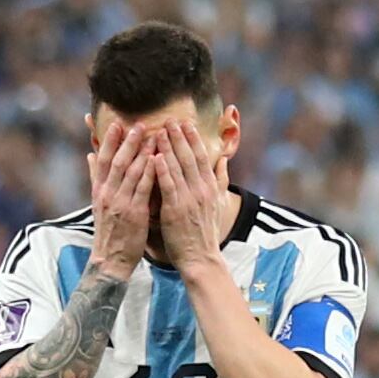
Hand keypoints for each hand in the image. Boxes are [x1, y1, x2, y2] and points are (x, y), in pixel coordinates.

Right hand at [85, 121, 157, 276]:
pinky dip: (150, 172)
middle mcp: (107, 194)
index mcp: (99, 191)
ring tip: (153, 135)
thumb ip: (95, 177)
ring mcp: (120, 203)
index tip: (117, 123)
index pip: (102, 160)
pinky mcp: (134, 213)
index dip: (109, 141)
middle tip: (139, 123)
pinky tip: (159, 159)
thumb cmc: (109, 231)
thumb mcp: (98, 203)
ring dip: (142, 152)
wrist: (110, 261)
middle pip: (116, 162)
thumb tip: (90, 155)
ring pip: (130, 172)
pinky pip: (143, 189)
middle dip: (128, 141)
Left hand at [152, 120, 224, 265]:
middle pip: (190, 157)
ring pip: (178, 167)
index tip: (185, 122)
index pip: (201, 156)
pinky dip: (162, 170)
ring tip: (159, 130)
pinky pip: (168, 186)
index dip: (193, 138)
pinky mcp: (176, 210)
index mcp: (210, 187)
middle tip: (169, 118)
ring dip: (168, 147)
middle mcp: (202, 189)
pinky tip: (155, 157)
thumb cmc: (205, 233)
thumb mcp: (218, 204)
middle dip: (180, 136)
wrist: (201, 259)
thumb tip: (223, 160)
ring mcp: (189, 199)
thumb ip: (220, 180)